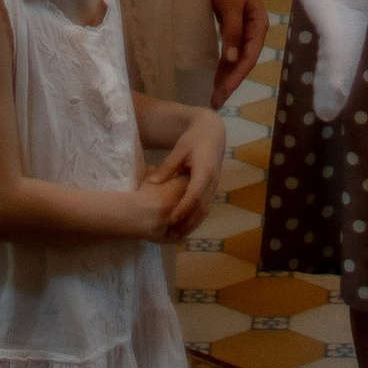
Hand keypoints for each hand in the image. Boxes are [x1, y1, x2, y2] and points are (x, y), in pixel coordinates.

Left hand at [151, 107, 227, 237]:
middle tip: (173, 234)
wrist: (212, 133)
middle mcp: (212, 181)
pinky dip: (198, 217)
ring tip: (179, 235)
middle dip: (188, 222)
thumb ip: (168, 166)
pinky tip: (187, 225)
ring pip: (206, 209)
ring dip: (194, 223)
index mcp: (204, 170)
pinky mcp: (213, 187)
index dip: (183, 208)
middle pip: (201, 207)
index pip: (194, 195)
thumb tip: (152, 183)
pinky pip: (206, 205)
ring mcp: (214, 185)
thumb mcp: (180, 148)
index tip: (171, 219)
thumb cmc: (194, 138)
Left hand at [209, 0, 266, 106]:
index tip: (222, 93)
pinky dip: (224, 63)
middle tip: (215, 102)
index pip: (248, 58)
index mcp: (258, 25)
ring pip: (236, 58)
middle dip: (231, 82)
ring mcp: (243, 27)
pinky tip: (217, 74)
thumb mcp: (229, 4)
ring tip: (215, 95)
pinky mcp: (231, 24)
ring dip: (227, 76)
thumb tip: (232, 60)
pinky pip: (229, 50)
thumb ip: (232, 31)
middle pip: (243, 61)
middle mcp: (254, 29)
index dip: (236, 77)